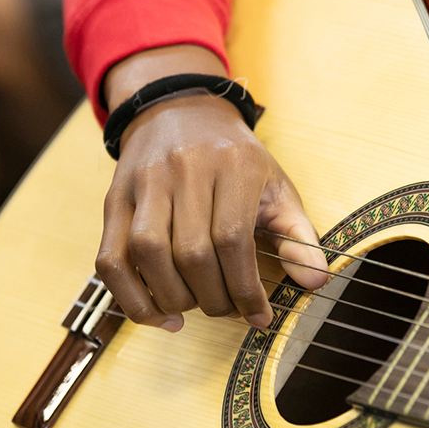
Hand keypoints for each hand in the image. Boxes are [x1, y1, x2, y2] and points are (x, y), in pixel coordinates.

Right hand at [95, 46, 328, 331]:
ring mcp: (145, 183)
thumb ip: (298, 234)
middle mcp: (186, 170)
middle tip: (228, 311)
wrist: (183, 110)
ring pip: (148, 254)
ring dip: (172, 298)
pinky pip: (110, 258)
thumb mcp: (276, 185)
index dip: (246, 288)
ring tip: (194, 311)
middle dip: (213, 297)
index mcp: (234, 165)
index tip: (260, 317)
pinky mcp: (115, 199)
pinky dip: (130, 297)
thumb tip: (317, 280)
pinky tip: (157, 314)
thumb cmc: (235, 158)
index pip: (234, 239)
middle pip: (191, 252)